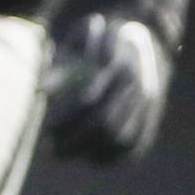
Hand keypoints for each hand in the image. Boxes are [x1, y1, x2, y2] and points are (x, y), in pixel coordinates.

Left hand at [46, 8, 172, 164]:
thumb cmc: (105, 37)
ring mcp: (150, 106)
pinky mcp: (153, 120)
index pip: (90, 101)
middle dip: (74, 141)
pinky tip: (88, 157)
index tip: (46, 129)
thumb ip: (63, 59)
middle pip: (105, 124)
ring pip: (121, 140)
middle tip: (48, 150)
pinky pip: (132, 148)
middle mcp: (140, 88)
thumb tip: (41, 89)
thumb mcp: (83, 36)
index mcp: (122, 65)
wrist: (152, 41)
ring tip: (64, 154)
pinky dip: (110, 157)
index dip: (67, 119)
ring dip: (90, 151)